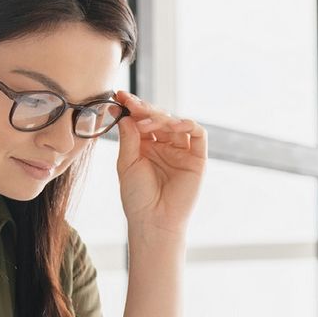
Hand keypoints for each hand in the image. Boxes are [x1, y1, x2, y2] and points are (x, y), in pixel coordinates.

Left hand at [112, 91, 206, 237]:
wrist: (154, 220)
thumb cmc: (137, 197)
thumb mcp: (127, 163)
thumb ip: (129, 138)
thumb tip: (127, 114)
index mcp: (145, 147)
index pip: (141, 120)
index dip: (132, 107)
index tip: (120, 96)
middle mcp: (164, 146)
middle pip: (159, 118)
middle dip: (145, 109)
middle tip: (133, 105)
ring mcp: (181, 151)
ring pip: (176, 123)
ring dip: (162, 117)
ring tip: (147, 122)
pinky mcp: (197, 158)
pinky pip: (198, 134)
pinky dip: (188, 124)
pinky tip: (174, 125)